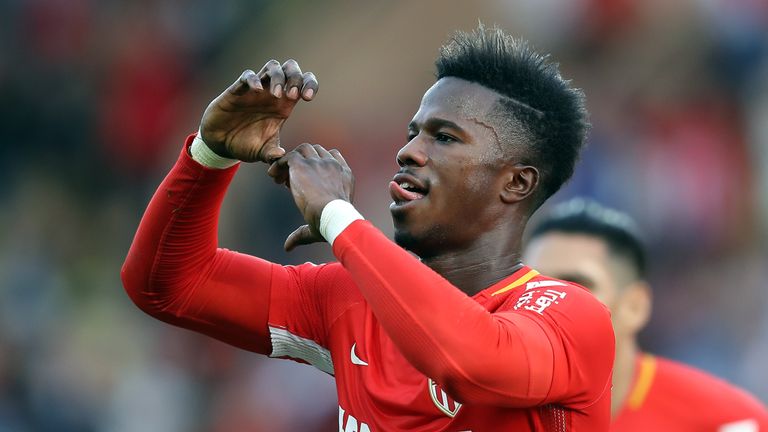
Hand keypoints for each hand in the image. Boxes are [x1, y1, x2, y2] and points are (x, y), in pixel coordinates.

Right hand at [199, 59, 317, 162]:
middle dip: (296, 77)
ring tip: (277, 94)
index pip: (303, 83)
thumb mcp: (262, 152)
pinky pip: (247, 75)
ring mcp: (256, 89)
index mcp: (284, 105)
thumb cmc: (245, 144)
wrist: (221, 144)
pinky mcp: (237, 90)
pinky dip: (253, 79)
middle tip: (293, 95)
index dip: (310, 84)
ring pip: (272, 66)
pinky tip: (257, 90)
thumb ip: (272, 154)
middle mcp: (272, 93)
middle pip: (290, 68)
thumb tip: (281, 156)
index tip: (308, 98)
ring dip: (278, 76)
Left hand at [268, 144, 353, 250]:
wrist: (333, 217)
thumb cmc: (333, 225)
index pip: (333, 156)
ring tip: (280, 179)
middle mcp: (333, 165)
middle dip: (304, 162)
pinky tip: (273, 176)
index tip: (307, 180)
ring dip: (291, 161)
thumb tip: (288, 247)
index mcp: (345, 175)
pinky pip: (287, 156)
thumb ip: (302, 232)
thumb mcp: (320, 224)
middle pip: (316, 151)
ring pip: (302, 150)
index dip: (318, 164)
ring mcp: (318, 162)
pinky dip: (279, 164)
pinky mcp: (303, 164)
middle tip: (290, 181)